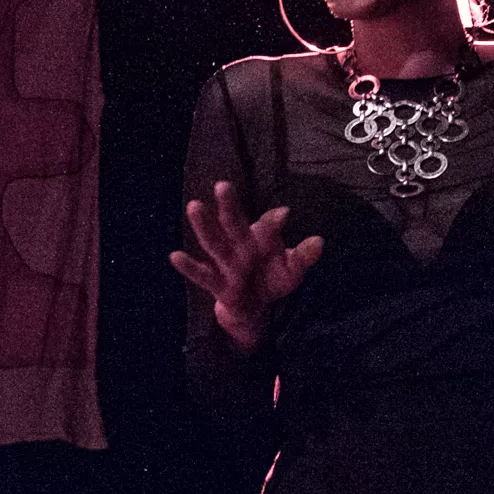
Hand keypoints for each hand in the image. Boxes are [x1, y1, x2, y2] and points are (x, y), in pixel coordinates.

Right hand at [169, 182, 323, 351]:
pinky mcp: (218, 285)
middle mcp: (239, 247)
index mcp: (257, 238)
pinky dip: (189, 267)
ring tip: (194, 206)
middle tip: (223, 185)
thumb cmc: (271, 279)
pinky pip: (202, 275)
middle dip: (228, 207)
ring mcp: (226, 264)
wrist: (252, 307)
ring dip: (204, 226)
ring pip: (214, 243)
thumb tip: (319, 241)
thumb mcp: (292, 270)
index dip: (273, 222)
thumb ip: (303, 257)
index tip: (284, 214)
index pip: (266, 227)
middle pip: (233, 225)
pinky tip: (175, 256)